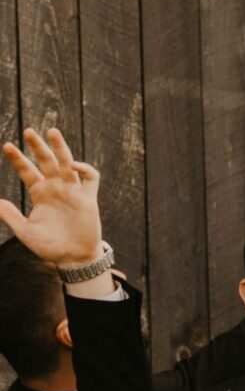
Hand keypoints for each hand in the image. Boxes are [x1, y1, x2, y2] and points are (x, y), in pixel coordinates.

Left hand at [0, 126, 102, 269]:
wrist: (72, 259)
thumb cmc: (49, 246)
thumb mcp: (24, 230)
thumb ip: (10, 215)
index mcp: (40, 193)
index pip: (27, 170)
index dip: (17, 158)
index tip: (7, 146)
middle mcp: (55, 188)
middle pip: (46, 161)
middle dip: (37, 146)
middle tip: (28, 131)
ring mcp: (72, 191)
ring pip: (66, 162)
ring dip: (60, 147)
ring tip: (52, 131)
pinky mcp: (88, 198)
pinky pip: (90, 178)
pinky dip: (84, 168)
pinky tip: (73, 166)